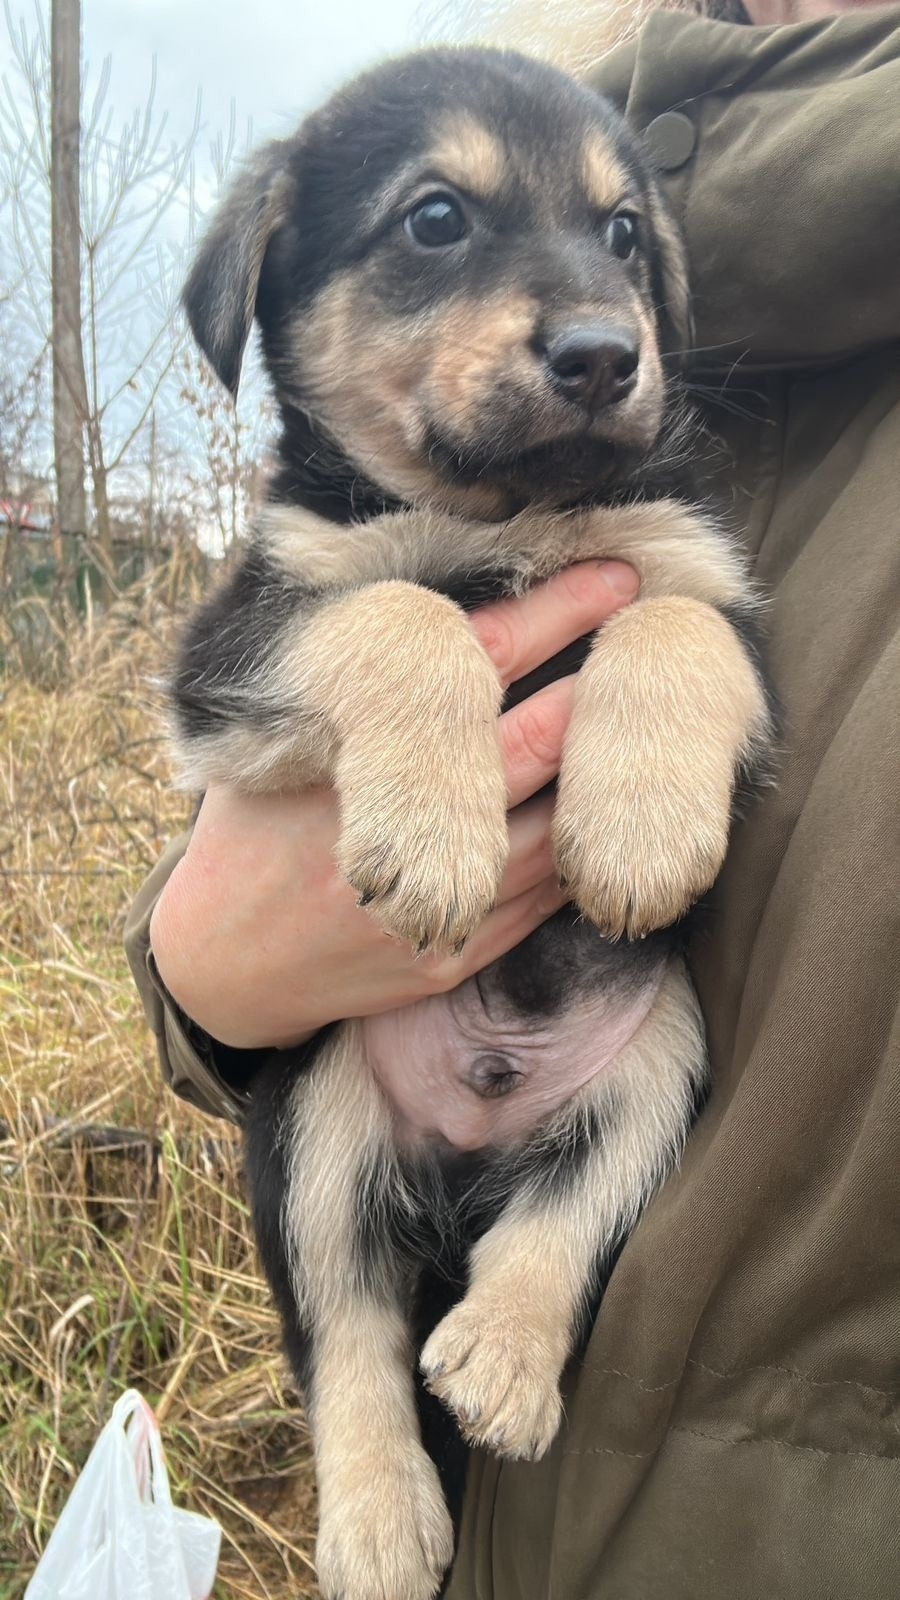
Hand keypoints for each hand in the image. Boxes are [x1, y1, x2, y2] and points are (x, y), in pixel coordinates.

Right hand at [149, 560, 638, 1047]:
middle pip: (538, 741)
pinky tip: (621, 811)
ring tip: (664, 724)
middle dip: (604, 684)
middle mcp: (403, 831)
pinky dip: (588, 845)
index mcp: (354, 759)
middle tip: (662, 633)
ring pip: (561, 823)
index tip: (611, 576)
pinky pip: (550, 894)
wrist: (221, 972)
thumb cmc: (246, 838)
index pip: (476, 666)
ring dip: (613, 772)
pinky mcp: (460, 952)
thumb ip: (333, 689)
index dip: (551, 614)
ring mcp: (439, 901)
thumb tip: (395, 596)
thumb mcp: (266, 746)